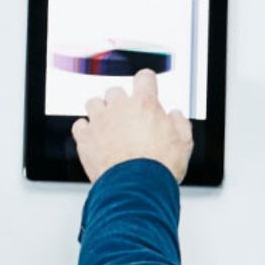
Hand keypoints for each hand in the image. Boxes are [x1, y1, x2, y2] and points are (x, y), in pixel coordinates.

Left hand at [71, 70, 193, 184]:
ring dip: (100, 111)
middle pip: (115, 91)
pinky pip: (79, 125)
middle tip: (127, 117)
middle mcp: (120, 108)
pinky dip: (85, 129)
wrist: (137, 188)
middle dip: (121, 102)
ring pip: (93, 103)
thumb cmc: (160, 168)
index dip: (147, 82)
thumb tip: (174, 115)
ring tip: (108, 125)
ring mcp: (100, 121)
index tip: (146, 88)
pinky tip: (94, 138)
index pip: (144, 77)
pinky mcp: (85, 138)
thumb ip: (180, 123)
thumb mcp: (184, 144)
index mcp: (145, 104)